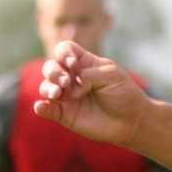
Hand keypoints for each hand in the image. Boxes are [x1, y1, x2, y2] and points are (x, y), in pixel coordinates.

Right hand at [33, 42, 147, 145]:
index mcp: (83, 64)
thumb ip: (90, 73)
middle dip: (55, 72)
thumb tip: (72, 84)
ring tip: (57, 94)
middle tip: (67, 82)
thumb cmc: (123, 94)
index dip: (64, 53)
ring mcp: (66, 96)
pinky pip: (46, 109)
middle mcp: (71, 78)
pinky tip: (40, 107)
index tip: (73, 62)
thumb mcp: (112, 75)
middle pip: (51, 67)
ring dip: (48, 88)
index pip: (64, 50)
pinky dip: (41, 107)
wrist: (130, 120)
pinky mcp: (64, 114)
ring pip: (46, 87)